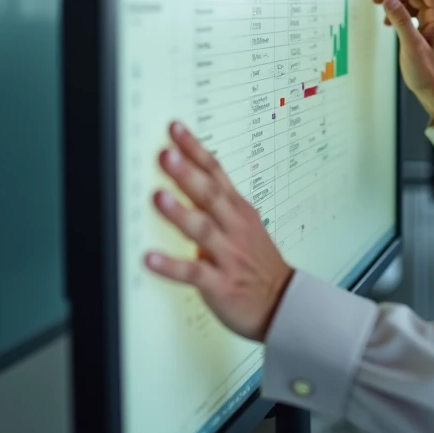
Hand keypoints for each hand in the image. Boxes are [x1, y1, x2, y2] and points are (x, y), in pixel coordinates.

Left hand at [145, 121, 293, 342]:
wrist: (283, 303)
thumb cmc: (259, 264)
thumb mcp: (245, 224)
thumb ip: (219, 203)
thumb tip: (188, 175)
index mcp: (239, 210)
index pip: (216, 173)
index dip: (195, 150)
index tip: (175, 129)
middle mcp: (234, 228)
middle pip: (209, 194)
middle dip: (187, 173)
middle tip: (165, 154)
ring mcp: (228, 255)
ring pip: (203, 230)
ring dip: (180, 213)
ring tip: (158, 197)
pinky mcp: (220, 283)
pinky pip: (193, 273)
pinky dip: (171, 266)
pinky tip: (150, 259)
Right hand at [372, 0, 433, 121]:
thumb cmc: (430, 74)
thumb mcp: (412, 47)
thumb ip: (400, 21)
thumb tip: (389, 0)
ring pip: (414, 2)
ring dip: (397, 3)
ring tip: (381, 12)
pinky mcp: (429, 30)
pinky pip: (414, 14)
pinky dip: (400, 14)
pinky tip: (389, 23)